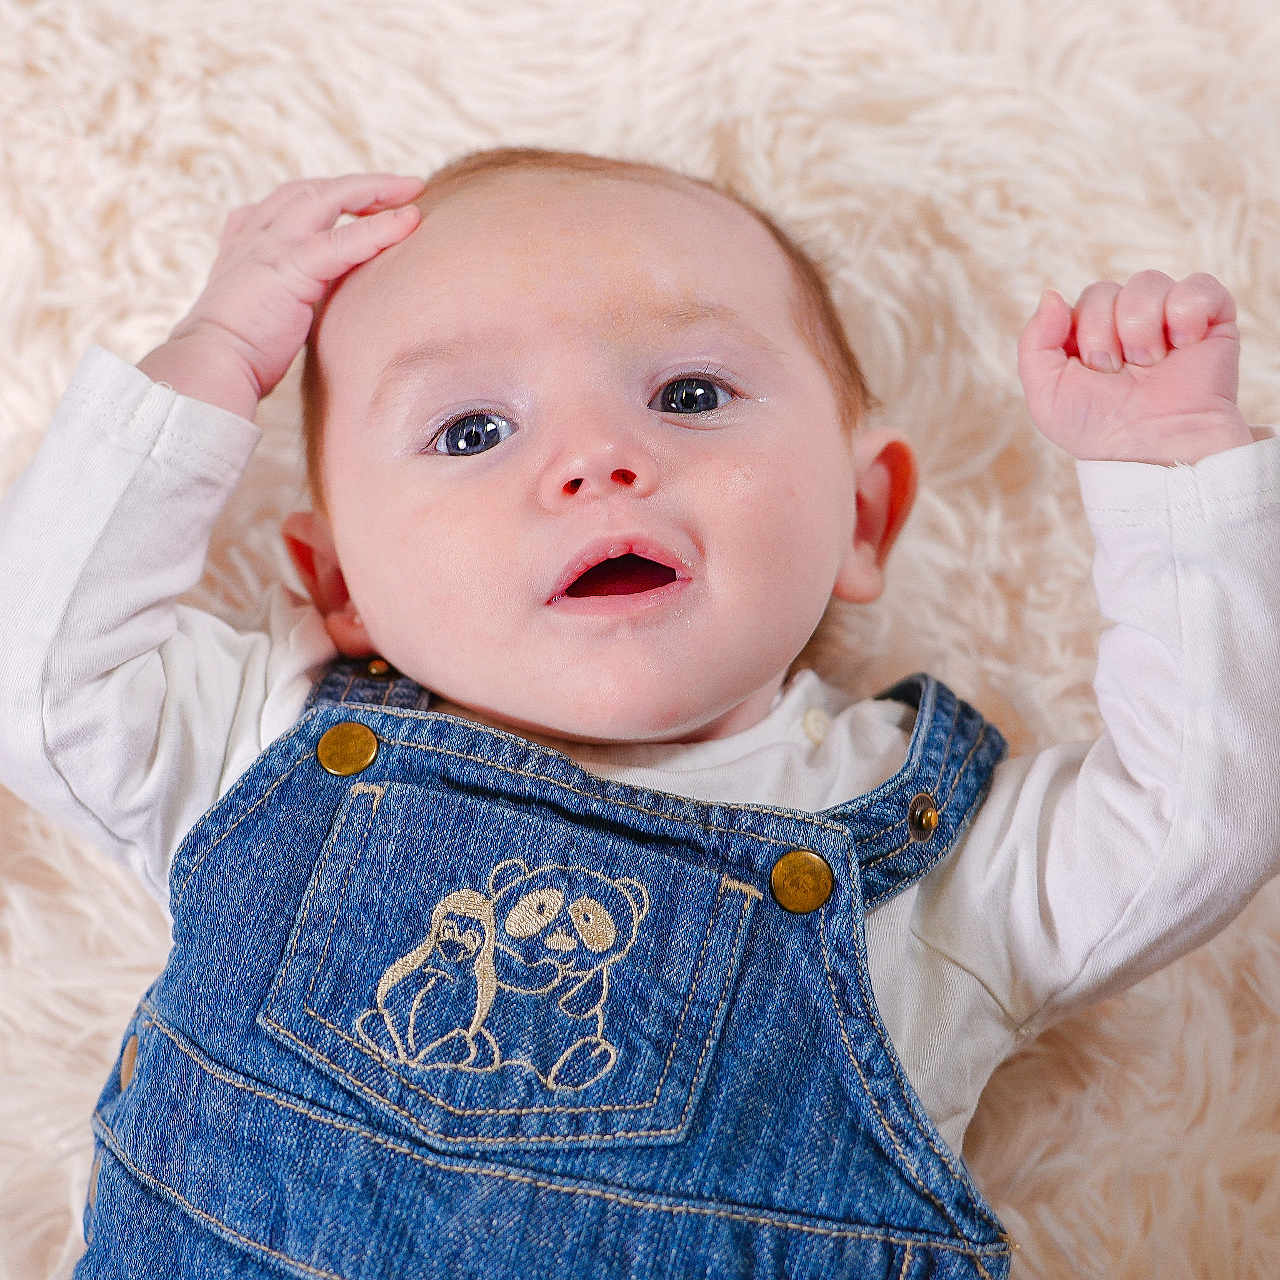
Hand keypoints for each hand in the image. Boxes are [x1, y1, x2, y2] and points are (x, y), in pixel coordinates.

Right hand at [138, 173, 425, 417]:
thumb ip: (292, 289)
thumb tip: (321, 300)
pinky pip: (343, 240)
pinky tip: (409, 221)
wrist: (213, 364)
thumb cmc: (240, 350)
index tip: (368, 200)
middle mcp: (258, 231)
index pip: (294, 200)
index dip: (333, 194)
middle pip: (315, 189)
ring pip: (329, 198)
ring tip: (413, 190)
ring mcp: (272, 245)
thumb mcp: (267, 306)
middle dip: (362, 184)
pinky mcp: (290, 268)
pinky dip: (379, 229)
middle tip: (404, 187)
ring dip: (375, 190)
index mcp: (248, 239)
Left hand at [1017, 271, 1253, 463]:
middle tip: (1118, 372)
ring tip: (1150, 364)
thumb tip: (1051, 294)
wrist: (1154, 448)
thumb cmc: (1100, 430)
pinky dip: (1187, 311)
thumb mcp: (1047, 395)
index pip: (1078, 302)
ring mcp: (1170, 320)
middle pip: (1105, 290)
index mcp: (1091, 338)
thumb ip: (1034, 343)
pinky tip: (1184, 344)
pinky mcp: (1212, 320)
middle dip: (1104, 335)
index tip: (1092, 370)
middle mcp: (1128, 324)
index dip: (1082, 333)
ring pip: (1148, 281)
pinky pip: (1199, 285)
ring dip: (1140, 327)